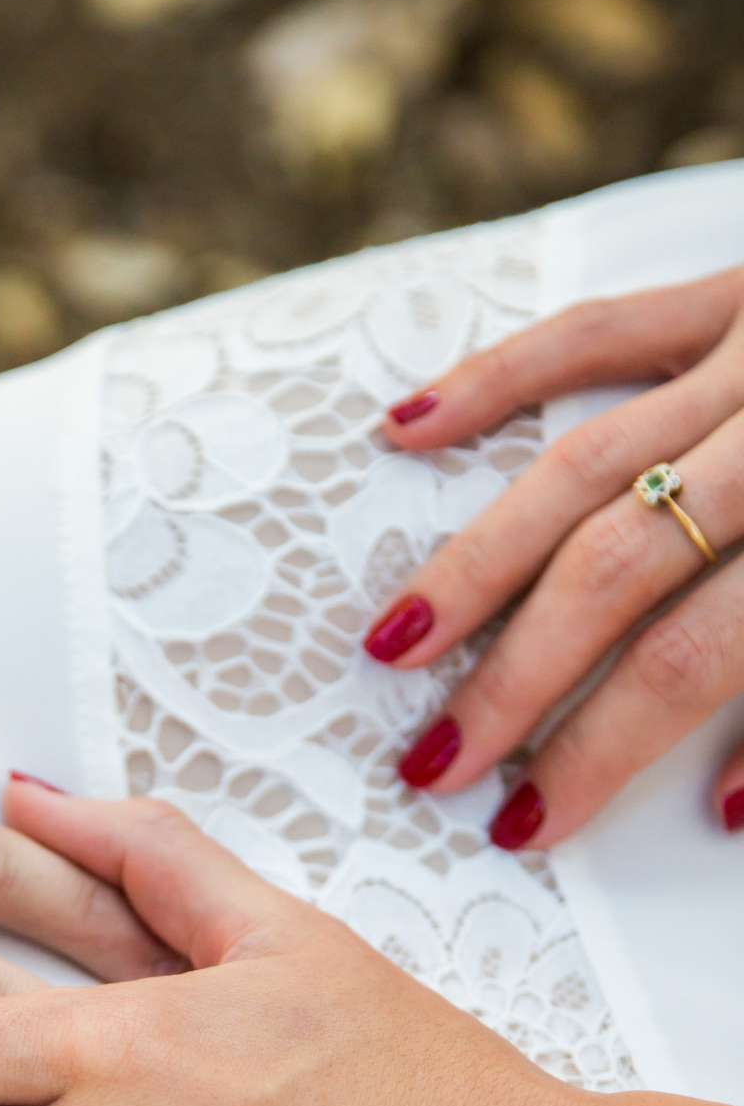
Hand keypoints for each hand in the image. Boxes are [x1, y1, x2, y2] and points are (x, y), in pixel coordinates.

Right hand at [364, 268, 743, 848]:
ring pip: (582, 463)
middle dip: (516, 677)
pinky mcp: (742, 284)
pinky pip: (598, 328)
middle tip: (437, 761)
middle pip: (618, 566)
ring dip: (477, 563)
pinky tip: (407, 430)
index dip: (609, 748)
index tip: (538, 821)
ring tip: (395, 647)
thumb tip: (740, 801)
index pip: (705, 653)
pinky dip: (495, 378)